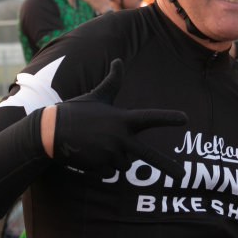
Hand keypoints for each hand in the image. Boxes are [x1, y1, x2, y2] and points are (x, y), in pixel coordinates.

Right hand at [51, 59, 187, 178]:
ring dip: (117, 159)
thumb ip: (113, 82)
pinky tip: (90, 155)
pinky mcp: (100, 166)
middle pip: (149, 156)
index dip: (168, 118)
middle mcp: (120, 137)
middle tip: (183, 177)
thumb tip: (118, 61)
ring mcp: (110, 153)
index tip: (185, 120)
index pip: (150, 118)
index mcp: (123, 119)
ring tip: (98, 146)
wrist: (51, 131)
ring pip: (125, 165)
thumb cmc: (76, 111)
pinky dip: (102, 167)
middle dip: (167, 166)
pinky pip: (109, 172)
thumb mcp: (97, 96)